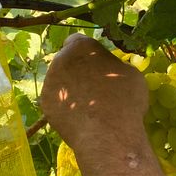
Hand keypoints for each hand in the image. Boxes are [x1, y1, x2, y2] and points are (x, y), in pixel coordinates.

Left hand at [40, 35, 148, 154]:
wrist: (107, 134)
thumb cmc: (125, 100)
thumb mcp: (131, 73)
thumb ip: (113, 64)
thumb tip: (109, 67)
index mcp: (82, 47)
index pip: (78, 41)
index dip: (87, 53)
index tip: (96, 65)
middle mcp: (60, 60)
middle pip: (67, 60)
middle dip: (77, 70)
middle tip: (93, 87)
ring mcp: (50, 82)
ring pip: (60, 81)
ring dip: (70, 88)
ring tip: (87, 106)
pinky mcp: (45, 103)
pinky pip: (56, 100)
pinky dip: (64, 106)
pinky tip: (79, 117)